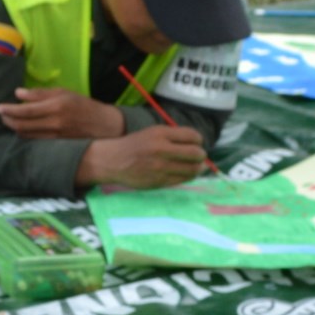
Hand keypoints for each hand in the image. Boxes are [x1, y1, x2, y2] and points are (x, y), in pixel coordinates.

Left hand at [0, 85, 127, 140]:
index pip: (25, 111)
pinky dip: (24, 135)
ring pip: (26, 135)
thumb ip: (40, 94)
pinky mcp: (56, 145)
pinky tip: (21, 129)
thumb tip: (18, 93)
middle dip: (7, 120)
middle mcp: (54, 123)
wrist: (103, 126)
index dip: (9, 110)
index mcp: (56, 106)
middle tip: (1, 114)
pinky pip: (34, 141)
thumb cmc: (83, 105)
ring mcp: (55, 136)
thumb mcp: (63, 93)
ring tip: (9, 120)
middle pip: (22, 125)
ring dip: (14, 128)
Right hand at [79, 125, 208, 189]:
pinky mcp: (159, 181)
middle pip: (195, 153)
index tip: (198, 143)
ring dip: (198, 168)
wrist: (113, 161)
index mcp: (160, 134)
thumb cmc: (135, 145)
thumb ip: (173, 136)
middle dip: (202, 155)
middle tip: (200, 156)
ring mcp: (160, 167)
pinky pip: (182, 180)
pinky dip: (188, 176)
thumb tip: (197, 144)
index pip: (192, 136)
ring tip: (197, 167)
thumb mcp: (152, 132)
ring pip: (192, 169)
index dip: (199, 140)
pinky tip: (186, 173)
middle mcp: (162, 149)